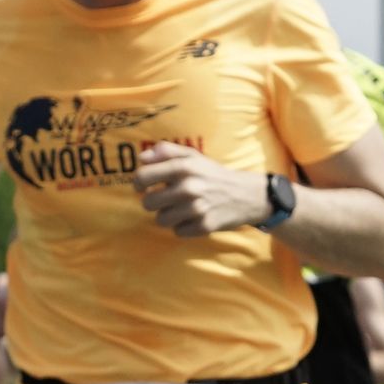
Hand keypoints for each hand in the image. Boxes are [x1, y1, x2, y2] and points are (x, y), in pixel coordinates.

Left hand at [132, 144, 268, 237]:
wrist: (245, 194)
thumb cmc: (212, 174)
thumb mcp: (192, 156)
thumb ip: (166, 151)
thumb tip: (142, 158)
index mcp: (183, 167)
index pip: (142, 177)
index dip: (138, 183)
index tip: (144, 186)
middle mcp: (189, 187)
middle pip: (147, 203)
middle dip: (153, 202)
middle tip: (166, 199)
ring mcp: (197, 209)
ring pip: (161, 220)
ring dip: (168, 216)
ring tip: (181, 208)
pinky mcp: (204, 226)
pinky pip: (177, 231)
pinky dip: (183, 227)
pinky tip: (193, 218)